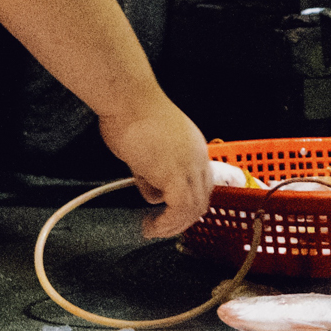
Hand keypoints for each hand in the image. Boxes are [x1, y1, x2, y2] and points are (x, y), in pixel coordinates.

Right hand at [98, 99, 212, 238]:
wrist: (129, 100)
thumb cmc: (132, 114)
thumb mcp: (146, 149)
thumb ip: (151, 174)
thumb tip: (151, 194)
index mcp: (195, 150)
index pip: (201, 185)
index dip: (188, 204)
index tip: (170, 215)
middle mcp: (198, 159)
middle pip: (201, 200)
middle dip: (182, 220)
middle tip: (161, 228)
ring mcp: (189, 167)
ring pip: (192, 209)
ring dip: (172, 226)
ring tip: (152, 230)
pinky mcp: (174, 175)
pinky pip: (178, 209)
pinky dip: (166, 223)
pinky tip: (150, 226)